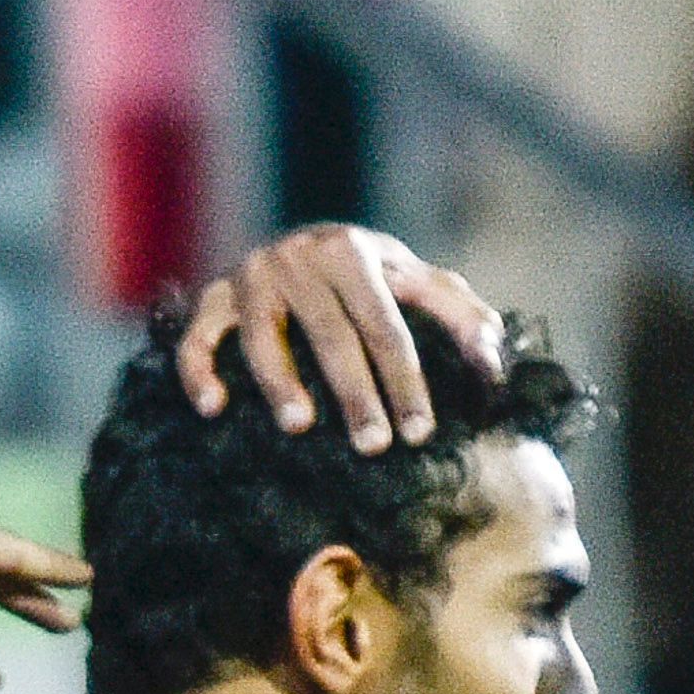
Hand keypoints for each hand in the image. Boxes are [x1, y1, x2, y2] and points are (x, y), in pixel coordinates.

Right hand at [176, 224, 508, 450]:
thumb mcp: (415, 284)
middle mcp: (299, 257)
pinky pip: (199, 337)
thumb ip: (459, 315)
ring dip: (278, 381)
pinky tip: (214, 408)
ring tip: (299, 427)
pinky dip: (199, 370)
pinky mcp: (213, 297)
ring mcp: (252, 276)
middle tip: (372, 446)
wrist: (304, 246)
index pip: (386, 323)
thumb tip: (494, 360)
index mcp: (354, 251)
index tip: (420, 433)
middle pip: (330, 333)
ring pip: (262, 334)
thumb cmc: (370, 281)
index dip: (405, 379)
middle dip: (354, 392)